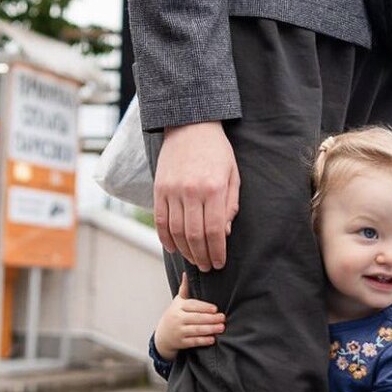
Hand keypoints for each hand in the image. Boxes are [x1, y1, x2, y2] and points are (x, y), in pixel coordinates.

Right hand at [152, 272, 225, 360]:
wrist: (163, 335)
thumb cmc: (174, 315)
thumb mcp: (178, 301)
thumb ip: (185, 288)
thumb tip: (186, 272)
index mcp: (179, 307)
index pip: (192, 305)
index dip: (204, 307)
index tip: (215, 309)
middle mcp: (178, 319)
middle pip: (196, 318)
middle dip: (211, 318)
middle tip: (223, 318)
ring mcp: (179, 331)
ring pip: (196, 330)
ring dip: (210, 329)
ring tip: (221, 327)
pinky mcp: (181, 342)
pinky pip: (193, 341)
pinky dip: (203, 340)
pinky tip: (213, 338)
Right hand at [155, 121, 239, 271]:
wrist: (190, 125)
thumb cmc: (216, 151)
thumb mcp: (232, 174)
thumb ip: (230, 204)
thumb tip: (225, 233)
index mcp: (214, 188)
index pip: (215, 230)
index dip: (217, 251)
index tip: (219, 263)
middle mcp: (191, 191)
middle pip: (194, 235)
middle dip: (202, 256)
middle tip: (206, 267)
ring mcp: (172, 190)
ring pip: (176, 231)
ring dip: (185, 250)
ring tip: (193, 259)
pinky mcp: (159, 188)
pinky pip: (160, 220)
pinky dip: (166, 238)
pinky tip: (174, 248)